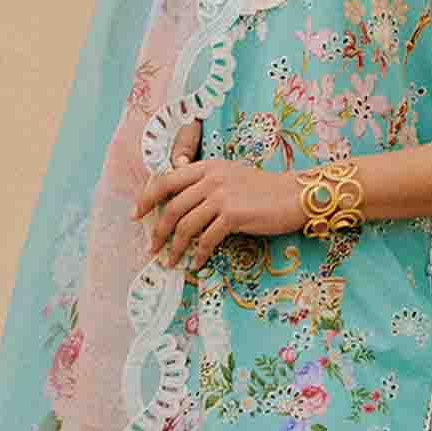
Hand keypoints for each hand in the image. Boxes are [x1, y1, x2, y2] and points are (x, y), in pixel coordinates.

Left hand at [132, 133, 301, 272]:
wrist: (294, 194)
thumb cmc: (264, 189)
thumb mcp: (230, 174)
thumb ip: (205, 178)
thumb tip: (178, 181)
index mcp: (206, 167)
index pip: (166, 180)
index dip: (147, 198)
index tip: (137, 214)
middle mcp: (211, 178)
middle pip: (172, 207)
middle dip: (158, 231)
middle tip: (151, 247)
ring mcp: (221, 196)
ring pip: (185, 225)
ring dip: (175, 247)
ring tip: (170, 261)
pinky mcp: (233, 215)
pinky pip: (207, 239)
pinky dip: (198, 254)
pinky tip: (196, 264)